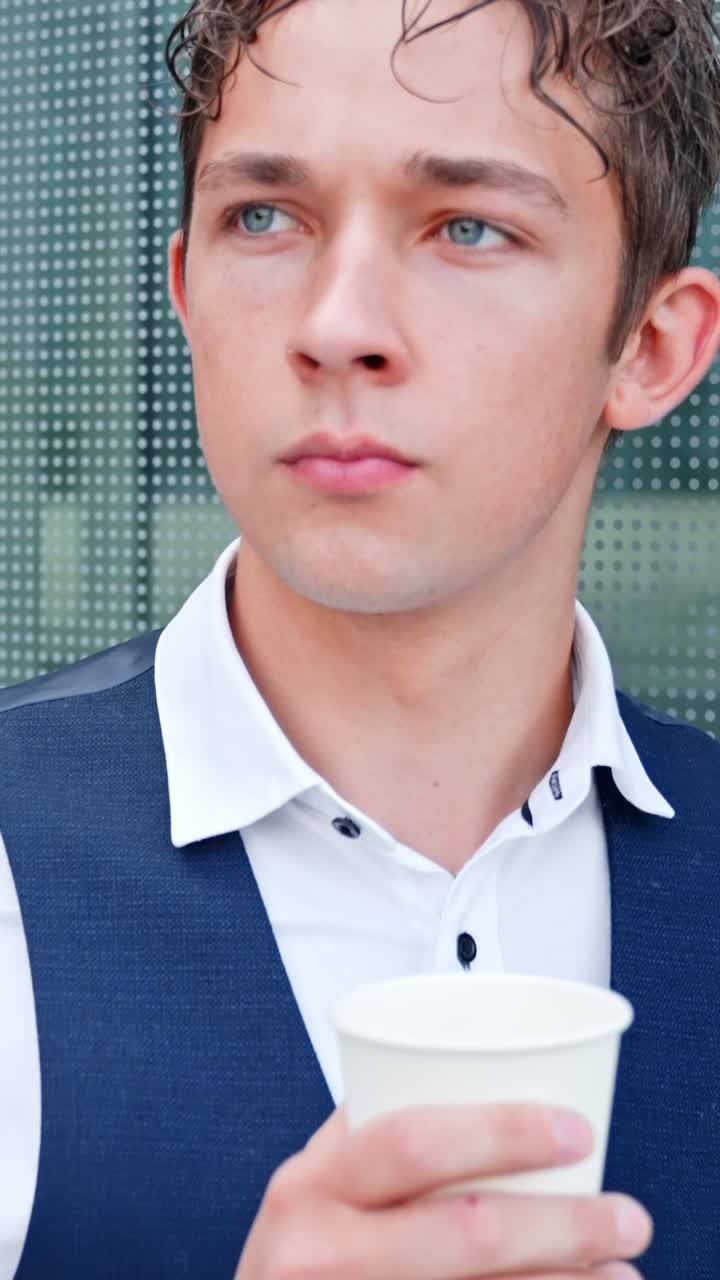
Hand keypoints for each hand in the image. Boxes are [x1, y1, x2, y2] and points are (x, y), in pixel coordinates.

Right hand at [235, 1103, 651, 1277]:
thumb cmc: (297, 1255)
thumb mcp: (310, 1185)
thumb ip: (370, 1136)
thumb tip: (461, 1066)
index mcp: (311, 1184)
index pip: (413, 1143)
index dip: (501, 1133)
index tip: (575, 1128)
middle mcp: (323, 1255)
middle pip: (465, 1234)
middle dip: (563, 1225)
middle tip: (626, 1215)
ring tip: (622, 1273)